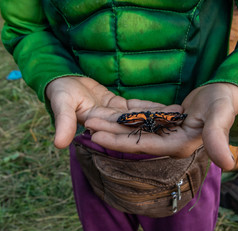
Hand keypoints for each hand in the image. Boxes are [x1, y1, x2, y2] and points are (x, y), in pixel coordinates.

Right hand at [46, 76, 166, 147]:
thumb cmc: (59, 92)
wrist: (60, 80)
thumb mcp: (61, 105)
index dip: (138, 132)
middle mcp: (110, 124)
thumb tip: (59, 143)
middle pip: (136, 125)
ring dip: (158, 115)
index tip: (158, 132)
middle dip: (156, 124)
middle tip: (178, 123)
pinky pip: (136, 107)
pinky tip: (167, 107)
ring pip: (139, 117)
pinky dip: (150, 107)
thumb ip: (64, 122)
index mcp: (99, 127)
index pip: (120, 131)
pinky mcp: (118, 106)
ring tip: (178, 113)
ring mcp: (115, 115)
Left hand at [85, 82, 237, 170]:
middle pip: (135, 140)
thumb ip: (218, 138)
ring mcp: (166, 133)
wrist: (227, 93)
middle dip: (110, 133)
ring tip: (92, 117)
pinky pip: (141, 120)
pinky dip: (126, 117)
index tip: (96, 135)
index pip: (144, 146)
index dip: (120, 142)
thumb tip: (228, 164)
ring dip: (114, 124)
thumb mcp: (220, 116)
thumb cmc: (224, 102)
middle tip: (86, 124)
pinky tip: (110, 113)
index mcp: (180, 145)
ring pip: (135, 130)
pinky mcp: (164, 123)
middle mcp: (170, 142)